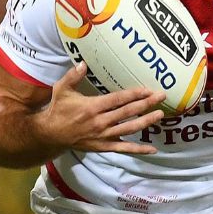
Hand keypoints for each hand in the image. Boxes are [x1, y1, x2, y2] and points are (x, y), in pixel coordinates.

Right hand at [39, 63, 164, 153]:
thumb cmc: (58, 110)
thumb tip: (83, 63)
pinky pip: (124, 148)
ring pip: (129, 128)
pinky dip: (138, 150)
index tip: (148, 89)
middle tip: (161, 97)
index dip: (134, 94)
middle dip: (146, 104)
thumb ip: (73, 76)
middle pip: (127, 112)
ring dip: (145, 122)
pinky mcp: (104, 146)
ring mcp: (103, 136)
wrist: (51, 135)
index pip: (118, 99)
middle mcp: (100, 122)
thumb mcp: (61, 90)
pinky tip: (152, 150)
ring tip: (160, 115)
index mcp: (92, 107)